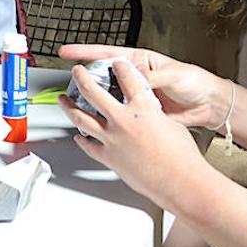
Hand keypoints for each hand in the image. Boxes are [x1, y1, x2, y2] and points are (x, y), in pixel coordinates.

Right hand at [58, 43, 232, 130]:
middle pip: (103, 75)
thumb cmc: (196, 83)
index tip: (68, 52)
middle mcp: (135, 78)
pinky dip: (108, 117)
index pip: (108, 54)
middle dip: (85, 77)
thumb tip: (135, 79)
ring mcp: (135, 97)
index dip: (86, 52)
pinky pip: (118, 114)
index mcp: (140, 62)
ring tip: (81, 102)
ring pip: (108, 96)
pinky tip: (99, 120)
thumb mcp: (173, 75)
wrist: (210, 106)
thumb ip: (151, 77)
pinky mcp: (139, 114)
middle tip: (72, 80)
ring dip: (94, 99)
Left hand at [60, 59, 213, 213]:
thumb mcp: (170, 123)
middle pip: (92, 90)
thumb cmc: (182, 157)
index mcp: (142, 107)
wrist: (180, 182)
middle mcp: (123, 120)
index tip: (116, 63)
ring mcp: (112, 139)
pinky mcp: (109, 157)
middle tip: (77, 71)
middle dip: (81, 76)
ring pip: (80, 117)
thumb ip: (153, 113)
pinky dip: (82, 140)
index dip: (120, 66)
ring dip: (68, 105)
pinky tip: (79, 136)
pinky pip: (88, 146)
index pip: (127, 77)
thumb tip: (147, 112)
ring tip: (63, 99)